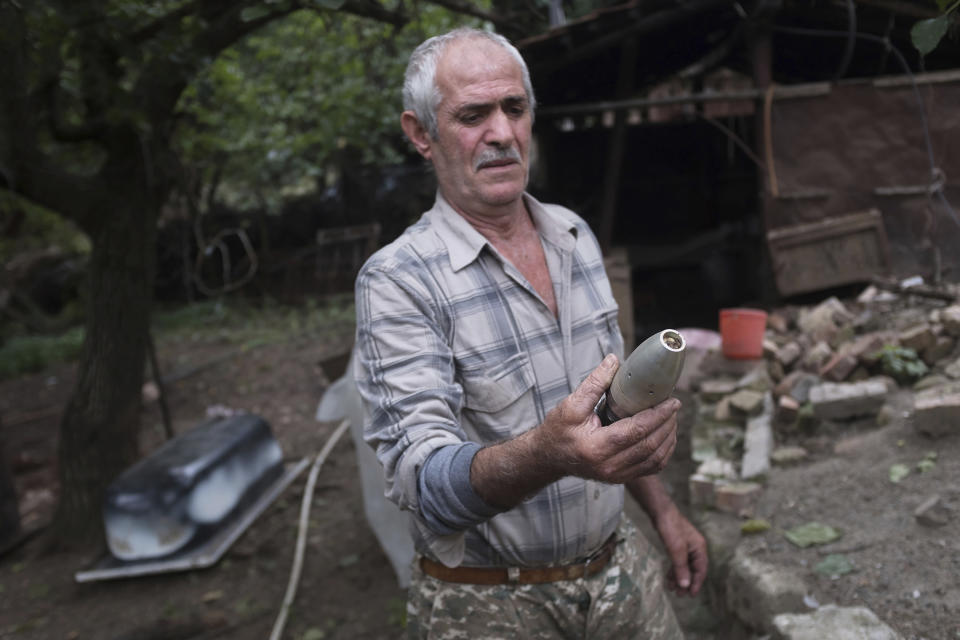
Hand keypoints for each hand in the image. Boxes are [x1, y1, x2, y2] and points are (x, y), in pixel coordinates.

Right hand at [536, 354, 679, 482]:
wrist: (549, 457)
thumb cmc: (558, 429)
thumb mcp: (571, 404)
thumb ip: (594, 383)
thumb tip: (615, 360)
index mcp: (595, 447)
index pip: (636, 431)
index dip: (658, 415)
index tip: (672, 401)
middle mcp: (608, 466)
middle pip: (650, 446)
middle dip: (667, 424)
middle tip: (674, 406)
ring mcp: (616, 476)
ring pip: (655, 459)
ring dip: (669, 438)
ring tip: (671, 418)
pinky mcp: (621, 478)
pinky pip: (652, 468)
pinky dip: (664, 452)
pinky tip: (666, 436)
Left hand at [654, 505, 707, 596]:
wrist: (660, 511)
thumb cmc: (671, 528)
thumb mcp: (676, 550)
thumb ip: (681, 568)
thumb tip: (685, 585)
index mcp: (700, 548)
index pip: (701, 570)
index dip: (696, 584)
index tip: (690, 595)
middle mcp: (695, 548)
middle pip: (693, 570)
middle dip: (686, 583)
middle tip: (678, 594)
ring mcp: (686, 546)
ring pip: (684, 567)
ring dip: (679, 578)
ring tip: (671, 589)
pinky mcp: (677, 545)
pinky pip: (678, 561)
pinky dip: (674, 570)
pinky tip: (668, 578)